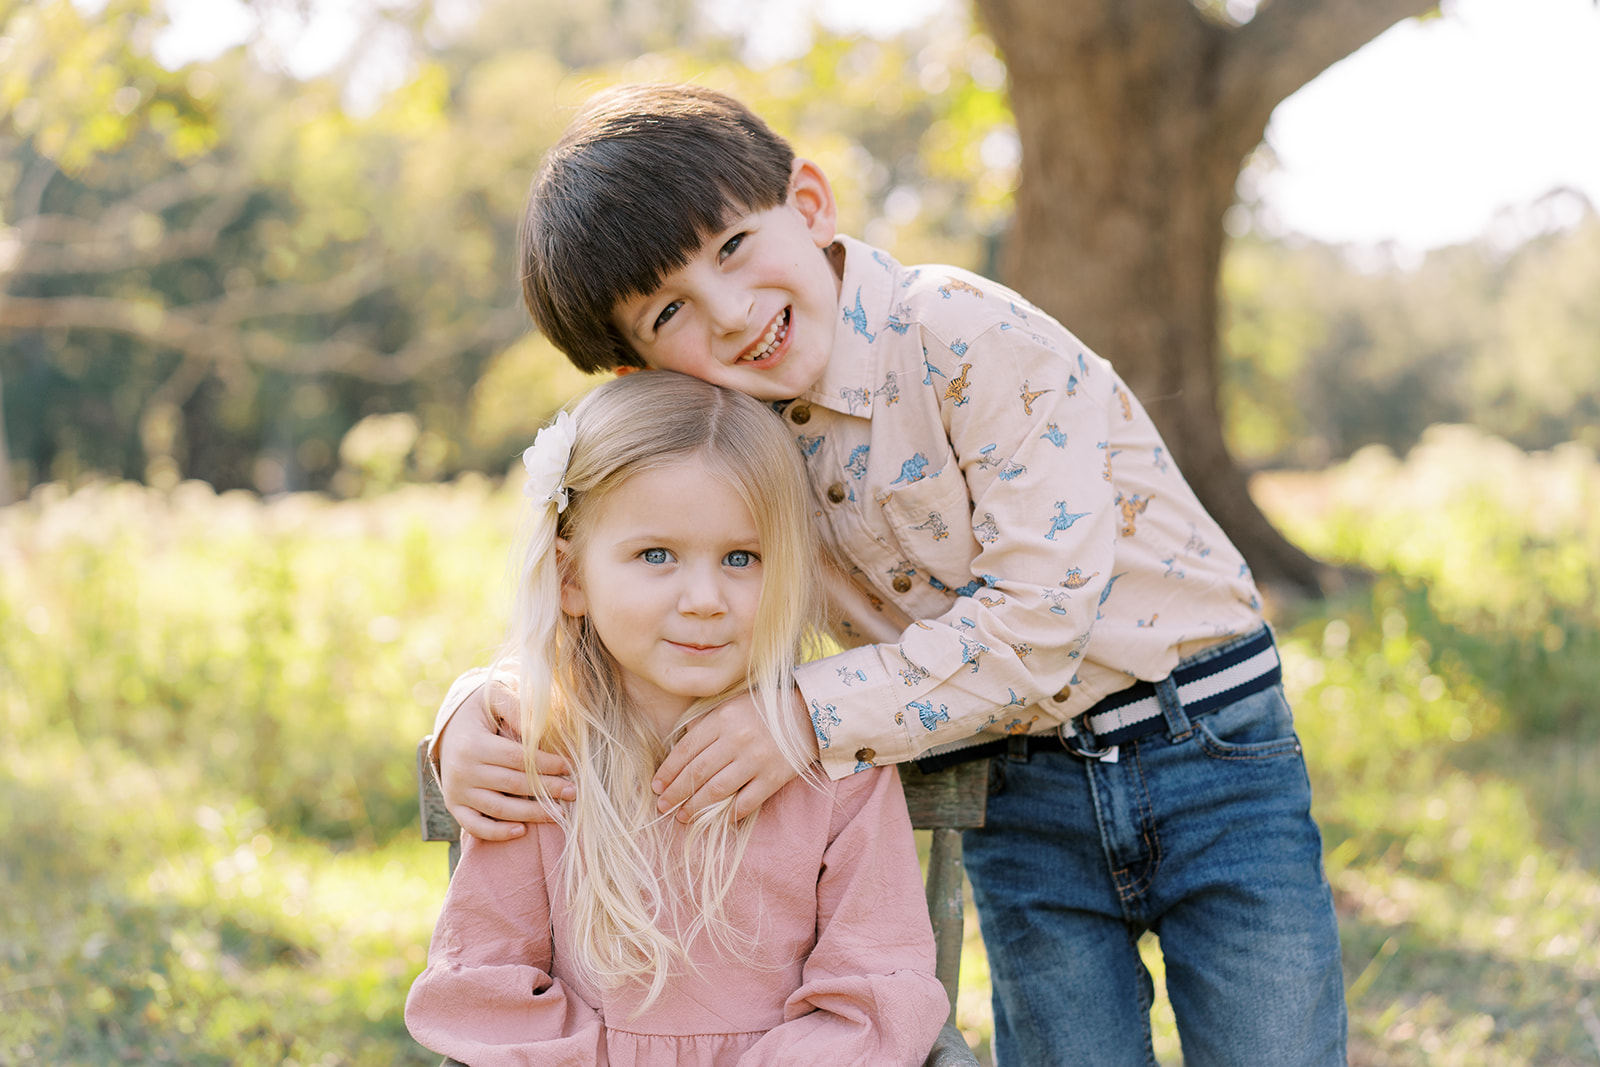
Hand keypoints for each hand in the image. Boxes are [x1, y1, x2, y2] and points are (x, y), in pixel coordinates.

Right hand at [438, 680, 573, 838]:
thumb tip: (537, 730)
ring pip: (498, 809)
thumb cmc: (481, 711)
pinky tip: (522, 831)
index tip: (569, 767)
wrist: (449, 727)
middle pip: (512, 785)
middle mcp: (462, 770)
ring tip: (558, 813)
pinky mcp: (454, 805)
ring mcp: (457, 791)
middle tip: (573, 792)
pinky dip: (497, 833)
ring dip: (531, 814)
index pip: (518, 759)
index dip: (546, 764)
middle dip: (546, 790)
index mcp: (473, 744)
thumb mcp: (495, 697)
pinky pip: (475, 826)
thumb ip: (516, 708)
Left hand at [653, 689, 817, 821]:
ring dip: (695, 807)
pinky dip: (728, 814)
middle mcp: (737, 740)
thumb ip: (706, 720)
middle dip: (676, 793)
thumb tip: (680, 742)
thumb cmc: (765, 708)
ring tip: (682, 816)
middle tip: (663, 806)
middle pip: (697, 773)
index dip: (668, 771)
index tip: (657, 786)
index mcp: (723, 719)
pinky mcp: (773, 778)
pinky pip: (745, 802)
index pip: (686, 750)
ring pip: (716, 791)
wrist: (810, 714)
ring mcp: (756, 761)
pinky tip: (715, 820)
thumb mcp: (732, 703)